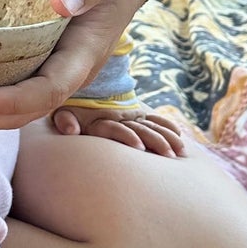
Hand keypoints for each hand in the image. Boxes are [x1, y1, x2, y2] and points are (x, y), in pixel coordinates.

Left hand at [52, 104, 185, 154]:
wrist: (86, 91)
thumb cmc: (73, 112)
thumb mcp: (65, 113)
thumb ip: (65, 121)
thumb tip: (71, 129)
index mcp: (102, 119)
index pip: (116, 128)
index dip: (126, 136)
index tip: (139, 147)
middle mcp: (121, 117)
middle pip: (140, 129)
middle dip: (155, 141)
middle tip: (169, 155)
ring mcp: (133, 115)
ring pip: (153, 125)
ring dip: (167, 137)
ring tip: (180, 152)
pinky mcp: (141, 115)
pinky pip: (158, 120)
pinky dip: (169, 128)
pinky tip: (181, 139)